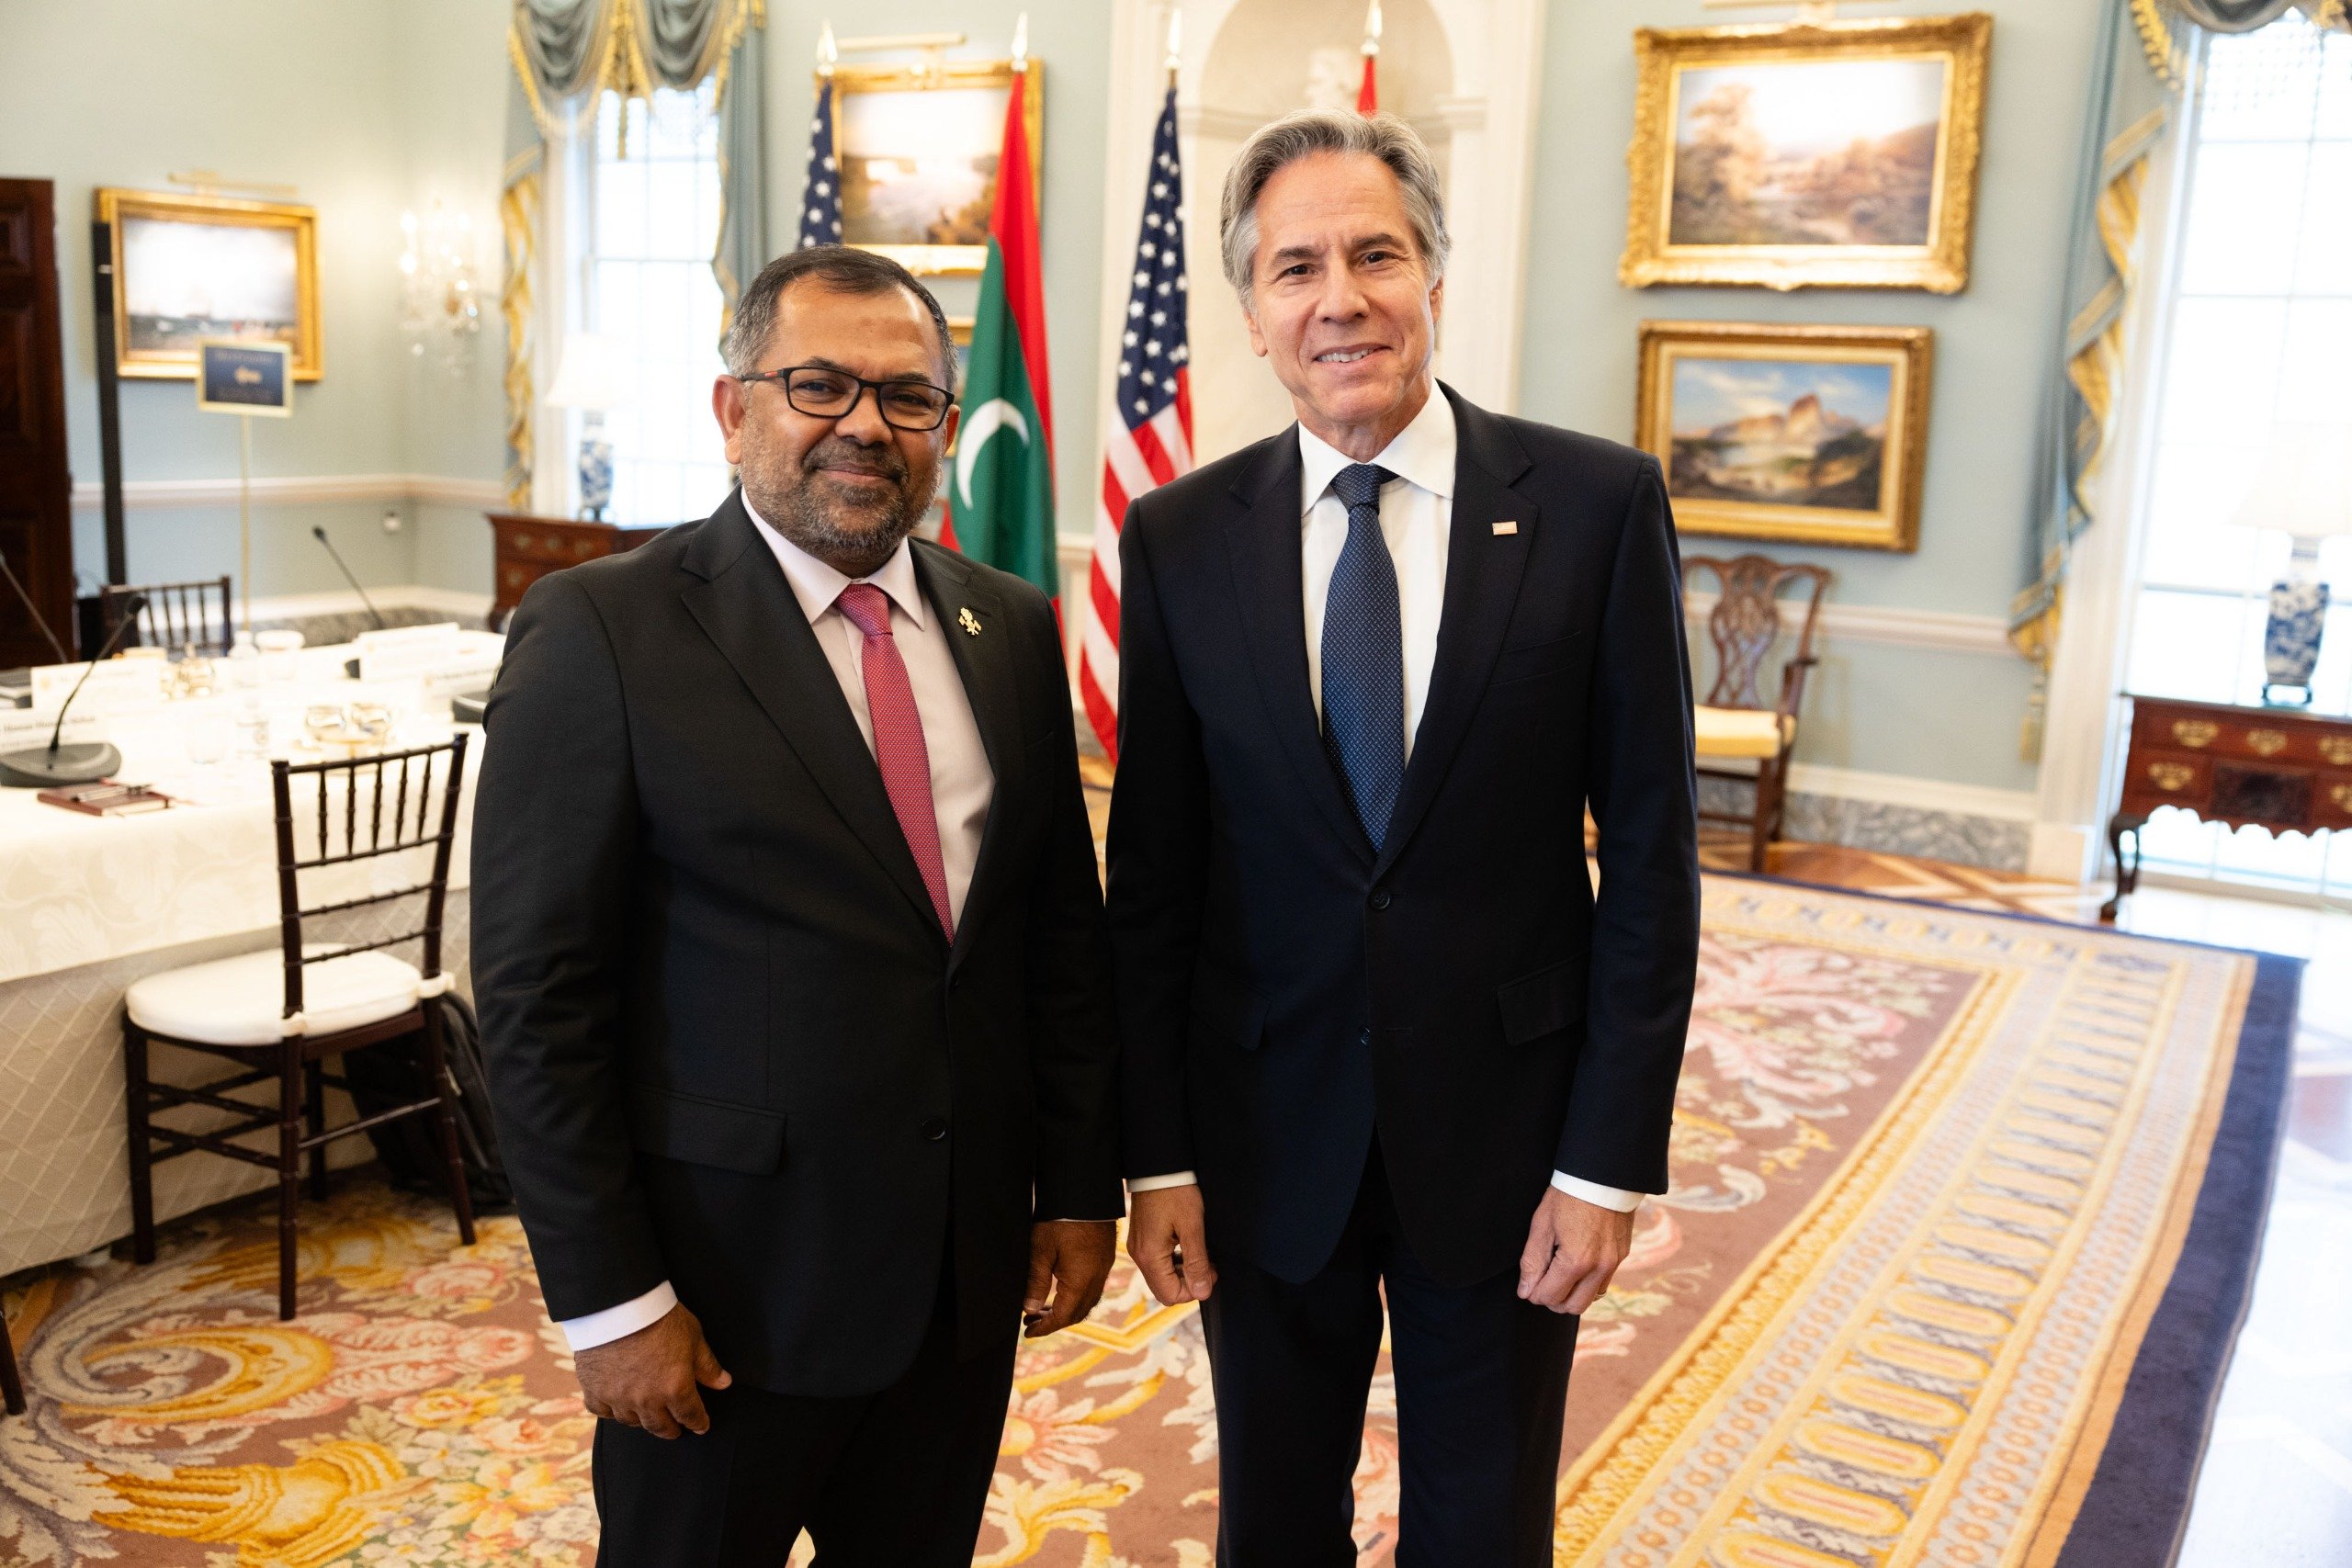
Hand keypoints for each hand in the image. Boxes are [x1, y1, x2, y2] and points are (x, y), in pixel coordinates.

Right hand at [574, 1302, 731, 1437]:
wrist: (618, 1304)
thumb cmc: (660, 1316)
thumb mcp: (693, 1336)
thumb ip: (707, 1365)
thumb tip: (723, 1383)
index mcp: (675, 1389)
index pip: (691, 1416)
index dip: (698, 1423)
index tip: (701, 1426)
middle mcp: (647, 1400)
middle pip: (661, 1427)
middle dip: (671, 1430)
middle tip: (675, 1430)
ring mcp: (618, 1398)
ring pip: (632, 1422)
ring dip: (643, 1421)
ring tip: (648, 1417)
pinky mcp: (594, 1390)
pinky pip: (602, 1412)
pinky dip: (611, 1411)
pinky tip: (616, 1407)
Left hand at [1023, 1220, 1116, 1336]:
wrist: (1086, 1194)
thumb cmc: (1060, 1218)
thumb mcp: (1041, 1250)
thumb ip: (1035, 1281)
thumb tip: (1029, 1309)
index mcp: (1081, 1281)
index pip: (1063, 1316)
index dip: (1045, 1328)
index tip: (1028, 1332)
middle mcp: (1096, 1279)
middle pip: (1077, 1313)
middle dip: (1054, 1321)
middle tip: (1031, 1322)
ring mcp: (1103, 1268)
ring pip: (1086, 1302)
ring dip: (1065, 1310)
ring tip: (1043, 1309)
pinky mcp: (1104, 1258)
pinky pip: (1093, 1288)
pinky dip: (1076, 1297)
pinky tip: (1062, 1289)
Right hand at [1127, 1183, 1216, 1305]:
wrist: (1158, 1166)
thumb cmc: (1175, 1192)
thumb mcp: (1192, 1227)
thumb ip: (1197, 1262)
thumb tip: (1203, 1291)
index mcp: (1150, 1256)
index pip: (1171, 1295)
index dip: (1194, 1290)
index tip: (1211, 1272)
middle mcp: (1139, 1256)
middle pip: (1164, 1289)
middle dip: (1188, 1283)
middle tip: (1208, 1266)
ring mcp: (1138, 1247)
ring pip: (1161, 1277)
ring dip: (1182, 1273)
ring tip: (1201, 1255)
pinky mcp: (1141, 1239)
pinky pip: (1157, 1262)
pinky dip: (1174, 1262)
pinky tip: (1187, 1247)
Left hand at [1517, 1188, 1635, 1314]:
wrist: (1602, 1175)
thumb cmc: (1568, 1195)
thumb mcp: (1542, 1225)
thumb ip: (1532, 1262)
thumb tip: (1526, 1291)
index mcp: (1576, 1261)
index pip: (1550, 1297)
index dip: (1533, 1293)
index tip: (1528, 1283)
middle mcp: (1599, 1268)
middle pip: (1572, 1307)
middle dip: (1553, 1299)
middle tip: (1542, 1281)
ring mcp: (1614, 1263)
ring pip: (1591, 1299)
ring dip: (1572, 1294)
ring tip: (1559, 1273)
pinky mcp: (1622, 1256)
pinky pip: (1604, 1283)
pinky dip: (1588, 1283)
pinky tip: (1577, 1265)